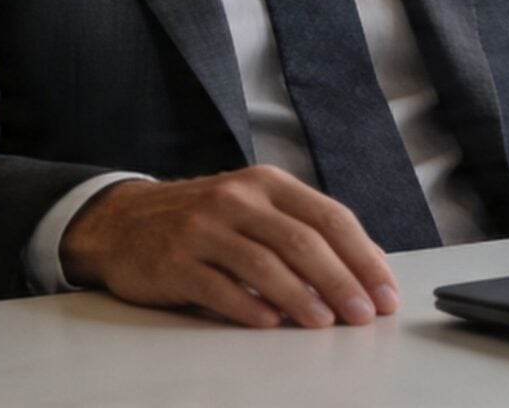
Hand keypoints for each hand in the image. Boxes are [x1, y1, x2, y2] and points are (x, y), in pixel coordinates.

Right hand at [58, 165, 401, 328]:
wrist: (122, 221)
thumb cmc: (203, 220)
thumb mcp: (254, 208)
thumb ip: (304, 230)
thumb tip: (368, 265)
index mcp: (267, 184)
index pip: (329, 217)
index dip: (363, 256)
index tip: (385, 292)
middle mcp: (238, 199)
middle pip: (302, 241)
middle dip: (341, 281)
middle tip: (364, 314)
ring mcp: (203, 228)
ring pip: (263, 264)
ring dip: (300, 297)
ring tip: (324, 323)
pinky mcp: (174, 260)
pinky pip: (217, 287)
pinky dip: (248, 307)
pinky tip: (270, 323)